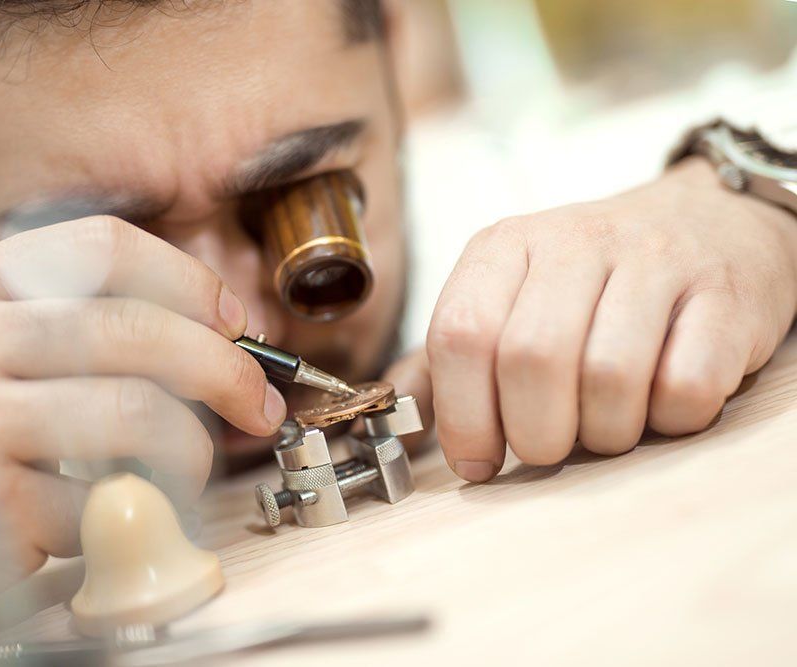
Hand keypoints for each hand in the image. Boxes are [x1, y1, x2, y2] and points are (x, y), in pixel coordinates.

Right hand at [0, 217, 285, 650]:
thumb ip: (58, 329)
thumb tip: (199, 333)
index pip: (102, 246)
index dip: (188, 279)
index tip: (230, 319)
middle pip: (138, 331)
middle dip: (225, 369)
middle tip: (257, 403)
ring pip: (139, 416)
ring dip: (194, 450)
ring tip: (192, 469)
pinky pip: (109, 501)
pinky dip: (145, 511)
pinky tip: (135, 513)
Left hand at [423, 157, 796, 480]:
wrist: (706, 223)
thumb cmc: (592, 282)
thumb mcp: (505, 298)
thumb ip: (446, 359)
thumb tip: (397, 417)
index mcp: (505, 246)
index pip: (459, 334)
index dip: (462, 416)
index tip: (477, 461)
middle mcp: (574, 241)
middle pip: (531, 359)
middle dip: (534, 434)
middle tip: (547, 447)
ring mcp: (655, 261)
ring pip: (609, 377)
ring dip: (603, 432)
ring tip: (605, 424)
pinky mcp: (724, 295)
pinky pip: (684, 387)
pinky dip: (668, 419)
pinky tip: (659, 403)